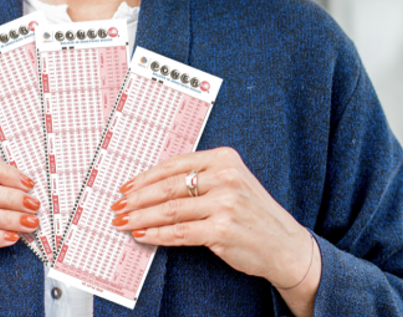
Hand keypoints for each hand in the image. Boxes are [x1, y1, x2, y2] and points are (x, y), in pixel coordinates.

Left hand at [109, 147, 318, 310]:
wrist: (284, 244)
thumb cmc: (253, 214)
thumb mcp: (232, 183)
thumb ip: (200, 179)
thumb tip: (153, 186)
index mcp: (225, 159)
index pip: (175, 165)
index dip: (146, 177)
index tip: (127, 187)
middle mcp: (225, 178)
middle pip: (168, 187)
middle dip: (137, 198)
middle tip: (118, 206)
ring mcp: (224, 204)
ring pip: (169, 210)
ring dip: (141, 217)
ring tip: (124, 222)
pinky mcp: (221, 230)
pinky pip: (179, 232)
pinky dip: (157, 235)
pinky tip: (143, 235)